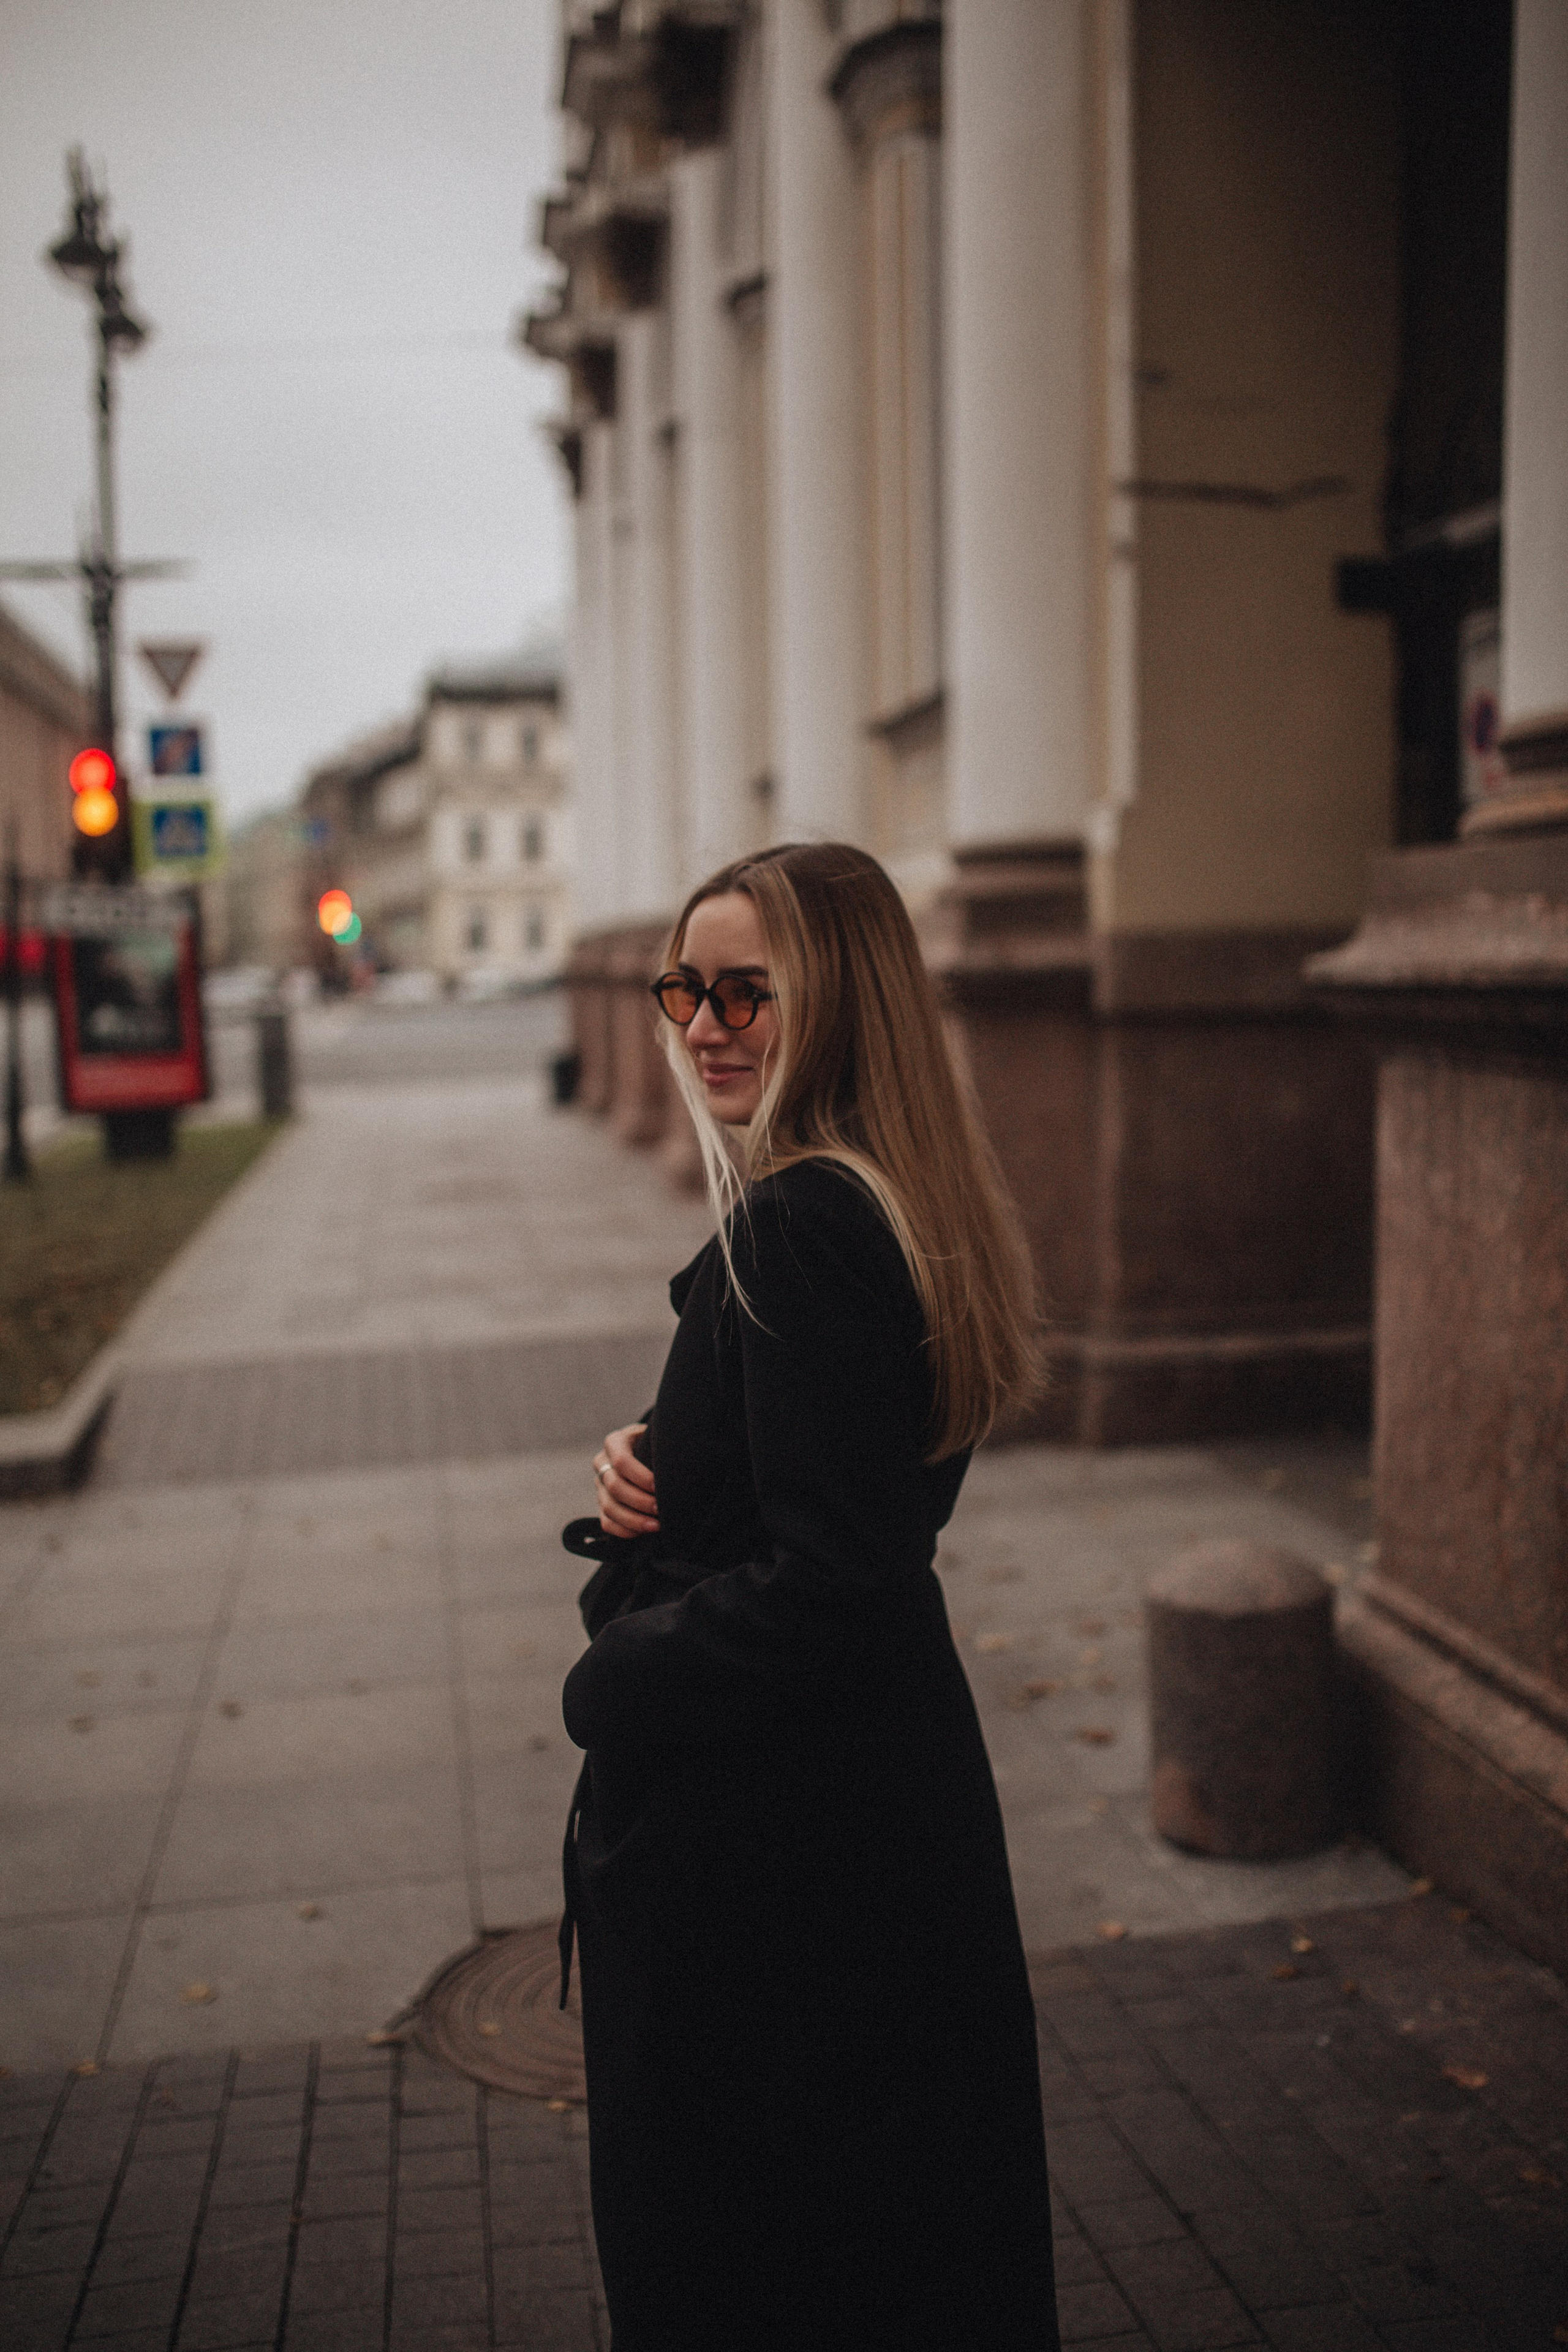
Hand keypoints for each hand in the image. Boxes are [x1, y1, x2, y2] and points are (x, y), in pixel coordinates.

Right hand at [594, 1423, 658, 1538]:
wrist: (648, 1451)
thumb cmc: (658, 1445)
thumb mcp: (658, 1438)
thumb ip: (664, 1447)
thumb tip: (678, 1469)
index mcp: (615, 1442)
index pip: (621, 1461)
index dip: (640, 1476)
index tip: (659, 1486)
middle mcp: (602, 1463)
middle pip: (615, 1486)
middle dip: (640, 1501)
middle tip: (661, 1509)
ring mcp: (600, 1485)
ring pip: (609, 1507)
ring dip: (633, 1520)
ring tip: (656, 1526)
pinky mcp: (602, 1504)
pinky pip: (607, 1522)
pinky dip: (625, 1530)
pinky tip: (644, 1532)